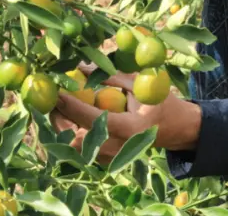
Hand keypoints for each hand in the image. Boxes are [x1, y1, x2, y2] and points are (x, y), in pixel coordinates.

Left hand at [52, 69, 201, 162]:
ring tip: (59, 106)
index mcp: (130, 128)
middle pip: (77, 139)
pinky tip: (69, 117)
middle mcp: (118, 148)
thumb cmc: (159, 102)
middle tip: (53, 98)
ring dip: (63, 126)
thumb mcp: (139, 85)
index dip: (73, 106)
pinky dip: (71, 132)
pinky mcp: (106, 161)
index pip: (93, 119)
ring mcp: (111, 158)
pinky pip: (81, 149)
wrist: (174, 129)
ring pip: (74, 147)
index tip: (57, 92)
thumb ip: (110, 77)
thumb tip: (80, 67)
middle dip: (60, 119)